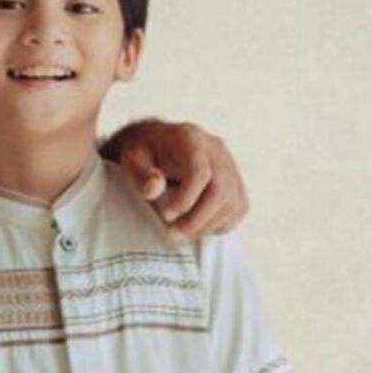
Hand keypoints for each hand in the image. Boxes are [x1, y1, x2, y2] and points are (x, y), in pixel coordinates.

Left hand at [112, 119, 248, 238]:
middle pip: (220, 191)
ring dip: (206, 226)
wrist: (159, 145)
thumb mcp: (134, 159)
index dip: (185, 199)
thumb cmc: (145, 154)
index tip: (166, 216)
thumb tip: (153, 189)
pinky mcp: (236, 183)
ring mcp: (230, 166)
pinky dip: (219, 224)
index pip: (200, 171)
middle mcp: (216, 150)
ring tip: (180, 232)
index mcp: (191, 139)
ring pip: (232, 204)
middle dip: (197, 220)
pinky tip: (197, 226)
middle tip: (173, 233)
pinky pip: (238, 209)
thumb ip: (142, 174)